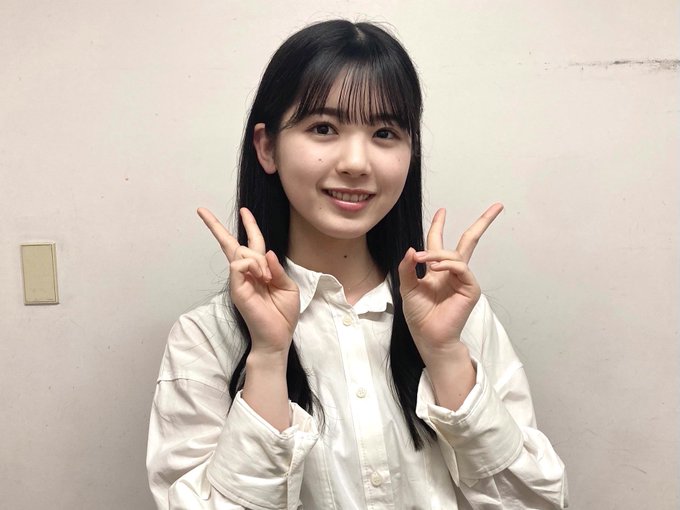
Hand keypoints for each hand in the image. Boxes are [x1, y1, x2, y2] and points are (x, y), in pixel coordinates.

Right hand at [197, 207, 299, 356]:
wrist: (277, 337)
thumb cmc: (283, 315)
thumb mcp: (288, 287)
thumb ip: (277, 269)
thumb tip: (268, 252)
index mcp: (259, 271)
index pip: (252, 244)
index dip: (249, 226)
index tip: (244, 211)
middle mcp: (246, 274)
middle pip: (230, 243)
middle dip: (215, 226)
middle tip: (201, 210)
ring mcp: (238, 280)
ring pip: (241, 252)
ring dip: (258, 259)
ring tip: (267, 278)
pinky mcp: (236, 288)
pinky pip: (239, 264)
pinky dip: (253, 265)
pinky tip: (262, 277)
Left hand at [398, 203, 502, 365]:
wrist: (429, 336)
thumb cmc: (419, 316)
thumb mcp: (407, 288)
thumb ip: (407, 268)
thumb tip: (413, 248)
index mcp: (437, 271)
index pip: (439, 242)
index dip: (438, 226)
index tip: (442, 211)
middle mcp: (452, 272)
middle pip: (469, 241)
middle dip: (483, 223)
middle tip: (497, 206)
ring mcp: (463, 279)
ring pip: (456, 255)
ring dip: (438, 254)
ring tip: (423, 260)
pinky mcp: (470, 288)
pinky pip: (461, 268)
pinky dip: (448, 264)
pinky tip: (435, 268)